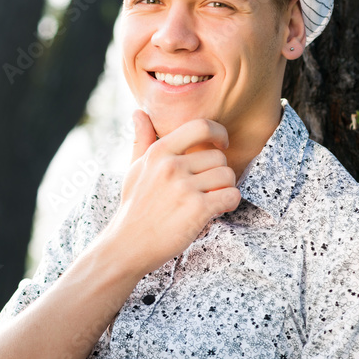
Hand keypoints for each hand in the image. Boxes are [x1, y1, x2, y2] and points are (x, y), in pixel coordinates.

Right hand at [102, 110, 240, 276]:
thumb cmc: (134, 207)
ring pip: (228, 176)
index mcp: (158, 152)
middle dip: (218, 174)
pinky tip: (215, 210)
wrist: (128, 245)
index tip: (222, 144)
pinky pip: (231, 196)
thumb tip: (138, 113)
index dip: (218, 133)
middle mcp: (171, 166)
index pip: (200, 126)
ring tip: (209, 200)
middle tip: (206, 189)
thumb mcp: (134, 169)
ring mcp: (184, 187)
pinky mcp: (197, 209)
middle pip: (218, 158)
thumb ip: (141, 140)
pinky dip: (229, 204)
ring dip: (225, 190)